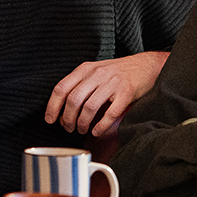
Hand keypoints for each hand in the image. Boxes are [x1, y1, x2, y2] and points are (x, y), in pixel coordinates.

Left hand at [45, 51, 167, 135]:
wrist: (146, 66)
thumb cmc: (118, 72)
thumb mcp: (95, 71)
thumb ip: (80, 85)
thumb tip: (62, 110)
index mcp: (86, 69)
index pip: (61, 88)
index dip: (52, 107)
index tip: (50, 120)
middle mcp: (97, 74)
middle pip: (73, 100)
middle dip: (67, 119)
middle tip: (69, 128)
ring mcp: (112, 83)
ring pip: (89, 108)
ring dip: (82, 124)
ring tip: (83, 129)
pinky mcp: (126, 93)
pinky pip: (110, 114)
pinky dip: (100, 126)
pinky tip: (97, 130)